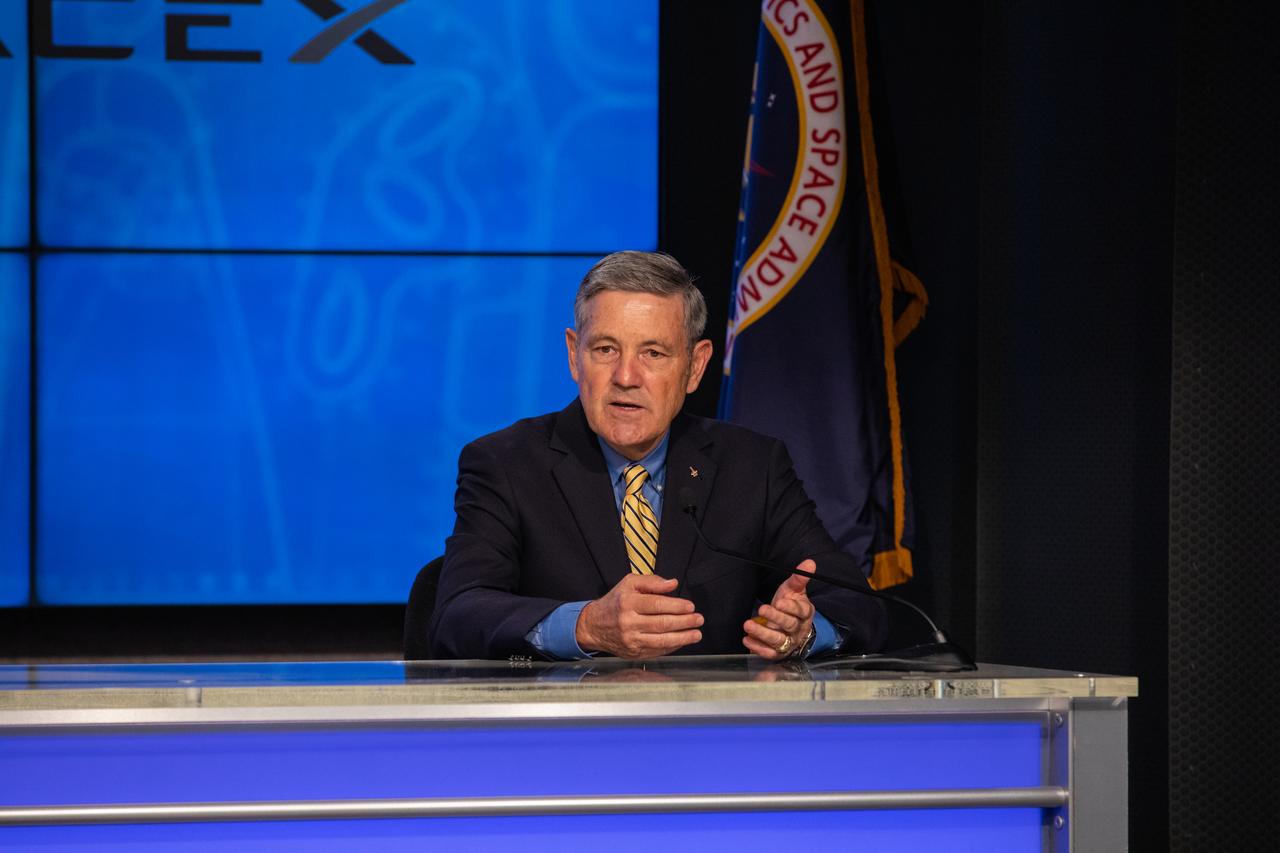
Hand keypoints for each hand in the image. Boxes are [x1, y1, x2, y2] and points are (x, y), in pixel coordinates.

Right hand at [576, 574, 703, 658]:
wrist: (594, 626)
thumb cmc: (615, 603)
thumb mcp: (629, 583)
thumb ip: (652, 581)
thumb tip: (672, 584)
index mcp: (627, 602)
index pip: (656, 604)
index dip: (676, 606)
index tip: (690, 606)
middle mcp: (628, 622)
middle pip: (662, 623)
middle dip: (684, 622)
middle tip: (698, 619)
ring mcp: (631, 640)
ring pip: (661, 640)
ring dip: (683, 637)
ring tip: (696, 634)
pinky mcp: (634, 652)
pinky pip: (657, 650)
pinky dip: (672, 646)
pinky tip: (682, 641)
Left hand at [742, 561, 816, 659]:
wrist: (790, 627)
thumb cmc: (790, 605)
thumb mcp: (794, 590)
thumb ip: (799, 578)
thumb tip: (809, 563)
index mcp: (805, 613)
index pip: (800, 611)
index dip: (791, 607)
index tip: (780, 601)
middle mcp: (798, 629)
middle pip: (789, 625)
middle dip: (775, 618)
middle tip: (762, 609)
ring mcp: (789, 643)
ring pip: (778, 640)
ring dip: (762, 633)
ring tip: (748, 625)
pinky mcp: (778, 653)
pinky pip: (769, 653)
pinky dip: (758, 648)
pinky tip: (747, 639)